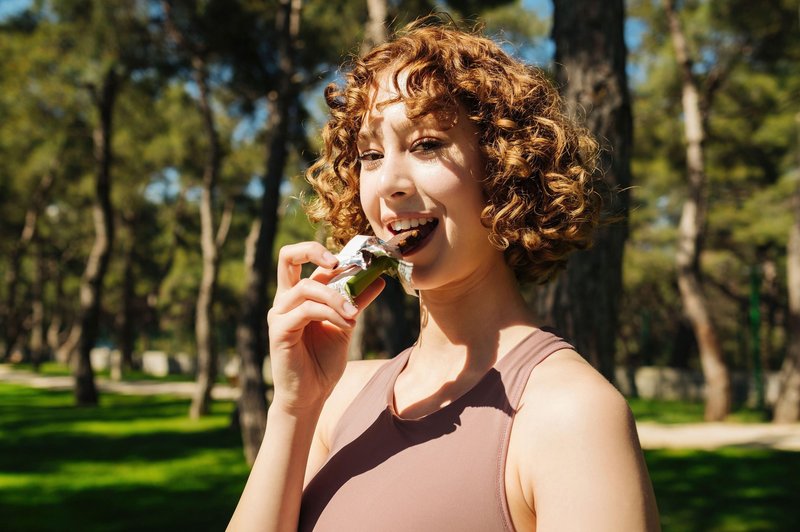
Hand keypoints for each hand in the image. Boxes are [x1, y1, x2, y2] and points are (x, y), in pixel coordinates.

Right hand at [267, 241, 384, 414]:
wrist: (312, 395)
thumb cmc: (323, 361)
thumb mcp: (345, 324)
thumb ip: (356, 301)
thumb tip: (379, 280)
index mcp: (298, 294)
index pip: (301, 258)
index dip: (322, 251)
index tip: (348, 260)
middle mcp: (285, 299)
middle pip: (287, 256)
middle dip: (314, 251)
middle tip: (339, 264)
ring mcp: (279, 313)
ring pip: (307, 287)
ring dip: (337, 298)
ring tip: (355, 315)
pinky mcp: (279, 330)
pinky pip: (307, 310)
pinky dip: (331, 313)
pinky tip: (348, 325)